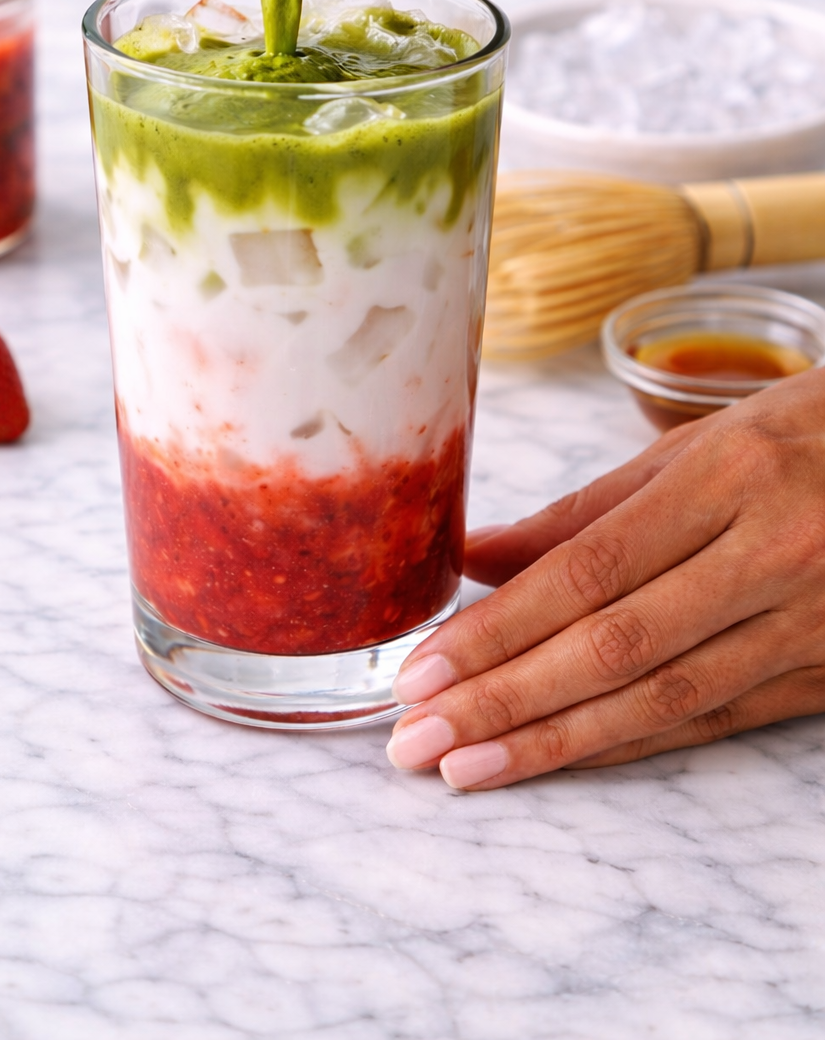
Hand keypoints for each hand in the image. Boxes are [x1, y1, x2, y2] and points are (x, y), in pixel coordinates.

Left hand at [386, 368, 824, 788]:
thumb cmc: (811, 433)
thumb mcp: (701, 445)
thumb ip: (587, 510)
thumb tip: (478, 557)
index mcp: (732, 477)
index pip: (590, 571)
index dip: (500, 630)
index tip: (422, 670)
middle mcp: (772, 554)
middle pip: (616, 646)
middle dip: (505, 699)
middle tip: (415, 738)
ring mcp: (809, 622)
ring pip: (665, 697)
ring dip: (556, 740)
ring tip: (465, 767)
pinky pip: (716, 717)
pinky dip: (632, 742)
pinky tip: (563, 759)